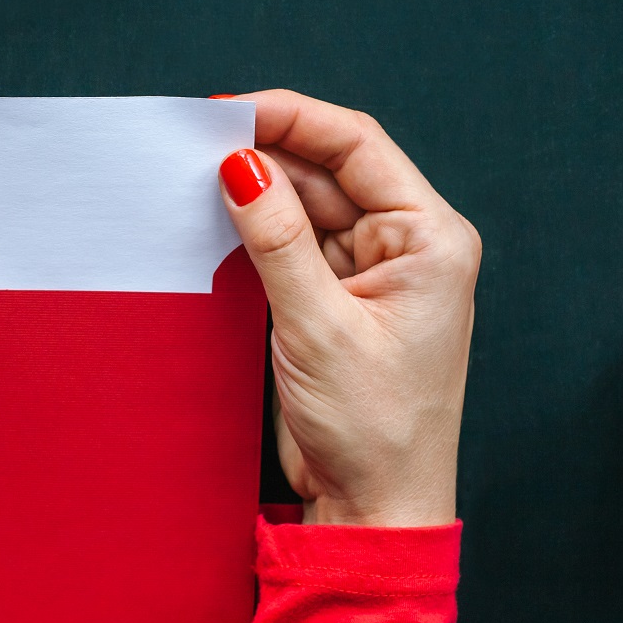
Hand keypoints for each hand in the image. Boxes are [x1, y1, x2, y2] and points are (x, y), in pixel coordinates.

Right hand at [217, 90, 480, 527]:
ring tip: (192, 177)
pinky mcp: (337, 302)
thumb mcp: (318, 326)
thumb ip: (277, 240)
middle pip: (329, 170)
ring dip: (256, 193)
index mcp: (430, 238)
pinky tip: (213, 221)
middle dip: (266, 153)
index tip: (230, 109)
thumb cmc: (375, 431)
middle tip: (193, 142)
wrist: (375, 514)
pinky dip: (255, 234)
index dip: (294, 117)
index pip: (359, 146)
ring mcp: (371, 274)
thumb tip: (240, 164)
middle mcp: (407, 246)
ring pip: (305, 207)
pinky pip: (293, 247)